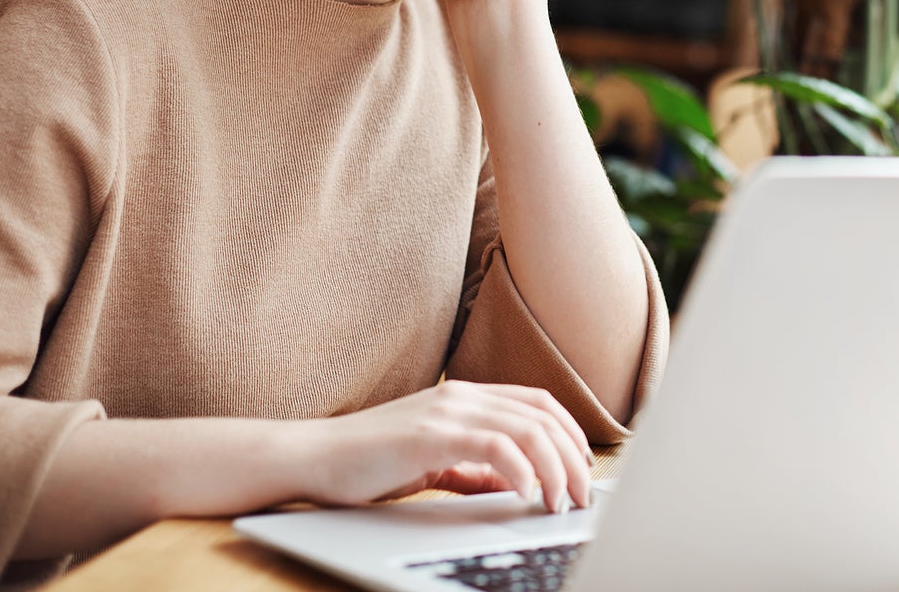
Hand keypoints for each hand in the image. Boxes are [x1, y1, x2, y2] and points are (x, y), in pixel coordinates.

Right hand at [298, 380, 592, 512]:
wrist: (314, 457)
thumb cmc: (368, 462)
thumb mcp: (434, 462)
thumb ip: (473, 469)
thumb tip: (513, 484)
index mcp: (466, 397)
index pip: (538, 403)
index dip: (570, 433)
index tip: (583, 469)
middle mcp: (462, 396)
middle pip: (542, 415)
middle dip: (572, 457)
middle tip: (582, 496)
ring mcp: (446, 412)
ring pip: (526, 429)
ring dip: (554, 467)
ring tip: (560, 502)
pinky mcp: (430, 435)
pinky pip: (493, 445)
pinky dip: (520, 470)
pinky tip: (525, 495)